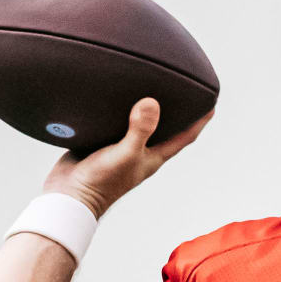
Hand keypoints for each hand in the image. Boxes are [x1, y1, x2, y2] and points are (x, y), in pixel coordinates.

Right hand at [43, 97, 213, 217]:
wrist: (68, 196)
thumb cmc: (101, 182)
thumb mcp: (126, 153)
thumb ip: (140, 130)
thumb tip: (152, 103)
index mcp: (153, 156)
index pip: (184, 136)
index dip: (199, 121)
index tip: (211, 103)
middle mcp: (140, 151)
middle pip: (164, 128)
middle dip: (175, 111)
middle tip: (184, 88)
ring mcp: (120, 147)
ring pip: (137, 123)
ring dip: (145, 108)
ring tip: (151, 85)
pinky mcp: (100, 142)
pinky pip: (113, 122)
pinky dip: (117, 109)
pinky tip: (114, 94)